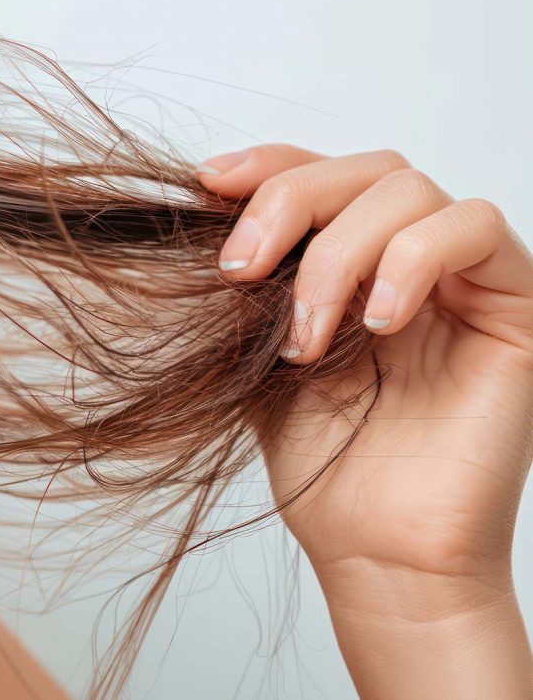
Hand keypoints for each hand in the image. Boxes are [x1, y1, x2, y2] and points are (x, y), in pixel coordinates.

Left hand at [197, 145, 532, 696]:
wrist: (375, 544)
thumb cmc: (321, 459)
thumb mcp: (257, 353)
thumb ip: (248, 286)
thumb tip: (207, 212)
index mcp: (348, 264)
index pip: (318, 174)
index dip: (267, 165)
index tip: (208, 184)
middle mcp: (404, 259)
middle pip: (360, 170)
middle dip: (290, 203)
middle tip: (242, 270)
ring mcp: (456, 278)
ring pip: (408, 190)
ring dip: (341, 252)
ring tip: (309, 336)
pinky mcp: (509, 303)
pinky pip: (474, 230)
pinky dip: (412, 261)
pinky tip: (378, 324)